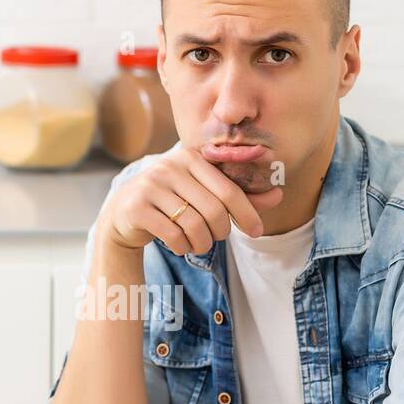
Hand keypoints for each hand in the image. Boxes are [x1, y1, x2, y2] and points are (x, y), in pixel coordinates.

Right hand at [98, 146, 282, 255]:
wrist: (125, 213)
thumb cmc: (174, 202)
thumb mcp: (205, 193)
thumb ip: (240, 195)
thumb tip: (278, 195)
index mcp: (192, 157)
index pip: (229, 189)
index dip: (247, 213)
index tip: (257, 231)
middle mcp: (170, 166)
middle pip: (214, 209)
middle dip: (221, 231)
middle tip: (217, 237)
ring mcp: (151, 185)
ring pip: (194, 225)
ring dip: (202, 243)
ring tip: (198, 243)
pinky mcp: (137, 207)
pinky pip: (173, 235)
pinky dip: (183, 247)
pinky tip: (180, 245)